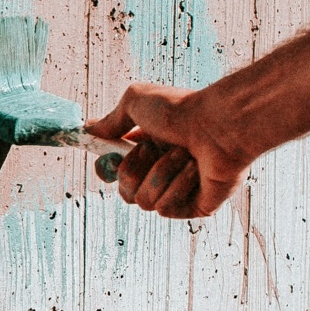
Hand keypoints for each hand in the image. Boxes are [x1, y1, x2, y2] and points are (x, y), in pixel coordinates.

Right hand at [87, 84, 248, 216]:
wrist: (219, 125)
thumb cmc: (181, 110)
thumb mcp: (135, 101)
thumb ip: (110, 120)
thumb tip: (89, 130)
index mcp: (147, 149)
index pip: (115, 172)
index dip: (108, 169)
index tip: (108, 159)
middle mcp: (161, 171)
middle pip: (124, 192)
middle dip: (135, 170)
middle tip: (155, 148)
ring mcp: (178, 191)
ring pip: (143, 202)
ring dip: (159, 174)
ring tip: (183, 155)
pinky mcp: (194, 207)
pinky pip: (165, 209)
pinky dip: (176, 187)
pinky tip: (195, 170)